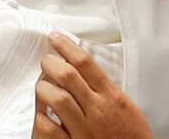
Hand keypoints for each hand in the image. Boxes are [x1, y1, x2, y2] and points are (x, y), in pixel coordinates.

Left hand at [33, 33, 151, 138]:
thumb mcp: (128, 108)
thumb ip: (108, 90)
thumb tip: (87, 71)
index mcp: (112, 98)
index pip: (85, 63)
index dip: (66, 46)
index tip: (55, 38)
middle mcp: (97, 111)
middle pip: (67, 75)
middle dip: (50, 62)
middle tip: (46, 61)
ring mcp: (83, 130)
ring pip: (55, 98)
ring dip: (43, 88)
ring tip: (42, 86)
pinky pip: (47, 128)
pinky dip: (40, 117)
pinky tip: (41, 113)